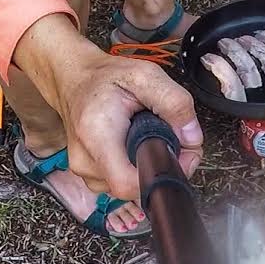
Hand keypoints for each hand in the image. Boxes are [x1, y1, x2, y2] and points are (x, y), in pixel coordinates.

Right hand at [14, 15, 203, 200]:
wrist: (72, 78)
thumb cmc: (105, 77)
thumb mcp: (145, 75)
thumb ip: (174, 103)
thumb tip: (192, 138)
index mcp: (96, 135)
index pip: (128, 184)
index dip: (161, 175)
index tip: (179, 154)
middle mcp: (85, 160)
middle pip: (134, 188)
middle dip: (160, 166)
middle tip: (171, 137)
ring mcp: (83, 170)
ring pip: (129, 187)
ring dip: (146, 166)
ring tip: (148, 135)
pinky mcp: (87, 174)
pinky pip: (119, 182)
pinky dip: (133, 167)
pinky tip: (134, 144)